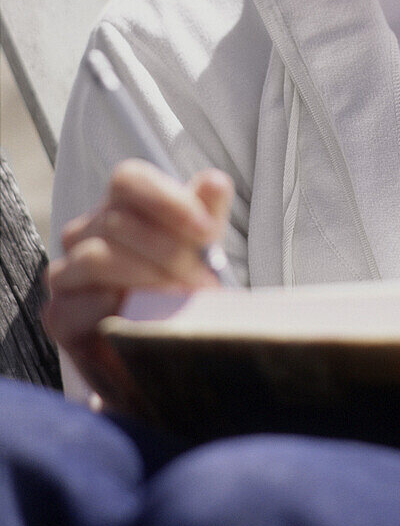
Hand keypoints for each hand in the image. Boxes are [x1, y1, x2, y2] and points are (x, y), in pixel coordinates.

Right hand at [43, 159, 233, 408]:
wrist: (166, 345)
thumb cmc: (183, 282)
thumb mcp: (203, 247)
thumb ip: (208, 211)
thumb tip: (213, 183)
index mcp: (120, 205)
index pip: (128, 180)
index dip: (167, 200)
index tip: (206, 231)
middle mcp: (86, 232)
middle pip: (117, 221)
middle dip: (170, 252)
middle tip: (204, 279)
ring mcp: (66, 272)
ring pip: (95, 258)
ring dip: (146, 279)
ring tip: (182, 298)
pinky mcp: (59, 314)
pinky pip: (78, 304)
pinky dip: (116, 310)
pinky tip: (144, 318)